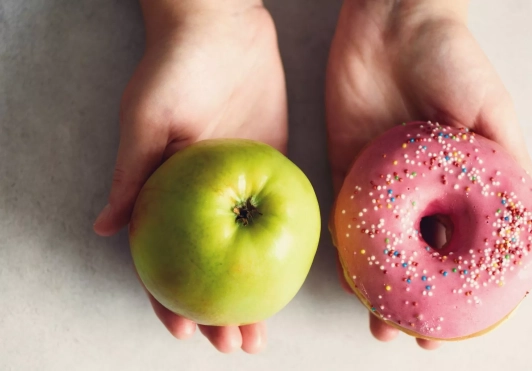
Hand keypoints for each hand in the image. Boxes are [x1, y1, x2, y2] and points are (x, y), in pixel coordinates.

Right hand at [93, 1, 285, 353]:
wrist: (221, 25)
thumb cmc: (173, 67)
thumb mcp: (146, 120)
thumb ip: (131, 175)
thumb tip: (103, 227)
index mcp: (168, 192)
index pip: (166, 258)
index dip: (172, 299)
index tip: (188, 332)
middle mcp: (204, 196)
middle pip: (211, 266)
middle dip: (221, 310)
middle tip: (239, 346)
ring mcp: (240, 183)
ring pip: (246, 251)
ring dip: (254, 293)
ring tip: (264, 331)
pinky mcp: (273, 164)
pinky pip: (278, 214)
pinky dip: (282, 249)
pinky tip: (292, 278)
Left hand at [326, 0, 531, 348]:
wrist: (394, 21)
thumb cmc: (453, 61)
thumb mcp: (493, 113)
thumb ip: (508, 164)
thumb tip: (523, 220)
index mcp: (458, 182)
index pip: (461, 247)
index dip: (460, 290)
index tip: (456, 325)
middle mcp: (420, 189)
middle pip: (416, 256)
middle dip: (412, 298)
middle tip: (405, 332)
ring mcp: (381, 181)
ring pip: (379, 246)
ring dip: (376, 286)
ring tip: (376, 320)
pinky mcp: (345, 166)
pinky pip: (343, 214)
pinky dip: (346, 248)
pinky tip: (349, 277)